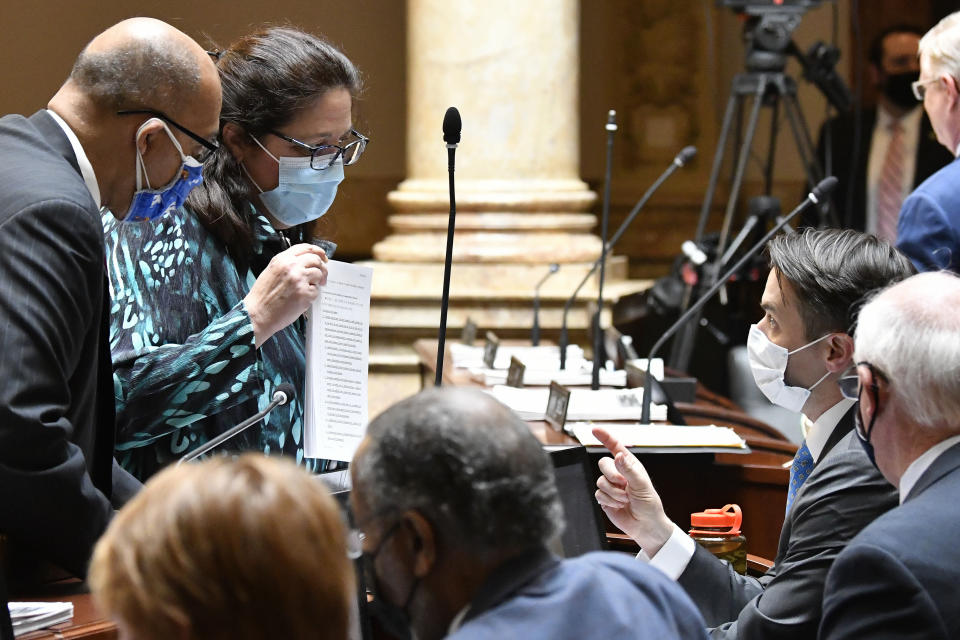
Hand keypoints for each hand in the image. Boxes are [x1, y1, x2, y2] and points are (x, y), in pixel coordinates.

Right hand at [244, 244, 327, 346]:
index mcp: (282, 259)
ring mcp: (299, 279)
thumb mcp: (271, 271)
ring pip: (319, 274)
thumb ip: (287, 264)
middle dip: (322, 268)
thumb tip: (305, 262)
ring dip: (317, 282)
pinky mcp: (305, 293)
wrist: (257, 314)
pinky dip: (312, 296)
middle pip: (316, 260)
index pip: (305, 248)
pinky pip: (316, 291)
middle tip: (322, 277)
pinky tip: (301, 300)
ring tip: (307, 290)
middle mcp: (292, 266)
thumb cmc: (262, 296)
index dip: (317, 251)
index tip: (323, 257)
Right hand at [593, 426, 674, 554]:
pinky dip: (609, 501)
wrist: (645, 526)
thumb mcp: (642, 485)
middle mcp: (619, 473)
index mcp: (629, 465)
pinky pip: (598, 494)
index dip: (605, 437)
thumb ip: (629, 470)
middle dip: (612, 476)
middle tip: (624, 485)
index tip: (595, 429)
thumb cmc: (649, 505)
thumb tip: (618, 456)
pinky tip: (619, 505)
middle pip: (603, 464)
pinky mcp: (605, 498)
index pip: (615, 446)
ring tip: (626, 500)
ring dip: (614, 493)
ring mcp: (611, 486)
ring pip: (600, 480)